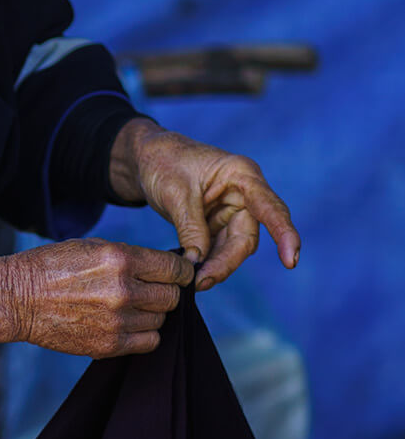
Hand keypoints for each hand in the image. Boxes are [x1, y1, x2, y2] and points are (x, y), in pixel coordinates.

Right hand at [4, 238, 193, 357]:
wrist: (18, 299)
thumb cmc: (53, 267)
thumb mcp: (92, 248)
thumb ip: (131, 257)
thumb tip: (164, 268)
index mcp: (121, 259)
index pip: (175, 268)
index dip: (180, 271)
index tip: (176, 274)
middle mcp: (124, 290)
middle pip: (171, 296)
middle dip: (165, 292)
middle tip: (149, 290)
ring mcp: (118, 320)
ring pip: (161, 320)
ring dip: (151, 313)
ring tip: (129, 307)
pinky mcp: (109, 344)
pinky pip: (149, 342)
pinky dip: (144, 334)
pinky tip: (127, 324)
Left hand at [110, 119, 300, 290]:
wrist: (147, 157)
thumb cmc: (164, 162)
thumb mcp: (174, 193)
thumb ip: (190, 228)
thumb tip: (199, 264)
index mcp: (242, 175)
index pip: (270, 207)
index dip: (284, 234)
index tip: (291, 260)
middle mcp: (245, 194)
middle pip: (246, 237)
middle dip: (226, 262)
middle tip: (201, 281)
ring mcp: (233, 210)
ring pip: (234, 247)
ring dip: (217, 266)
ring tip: (194, 282)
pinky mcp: (219, 223)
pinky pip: (219, 249)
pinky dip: (208, 262)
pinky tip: (193, 274)